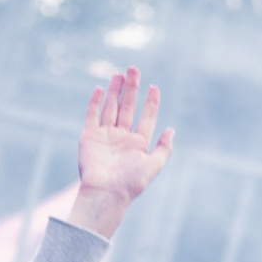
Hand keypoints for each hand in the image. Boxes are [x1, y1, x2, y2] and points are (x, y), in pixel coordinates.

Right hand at [66, 67, 173, 240]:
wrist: (106, 192)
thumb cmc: (131, 182)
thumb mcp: (154, 165)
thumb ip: (164, 148)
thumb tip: (172, 130)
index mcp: (138, 144)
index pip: (146, 117)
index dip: (151, 102)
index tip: (154, 87)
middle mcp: (122, 137)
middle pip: (128, 107)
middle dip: (132, 89)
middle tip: (134, 69)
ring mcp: (105, 136)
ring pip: (111, 107)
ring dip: (115, 91)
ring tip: (120, 74)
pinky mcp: (89, 137)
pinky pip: (92, 115)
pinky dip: (96, 102)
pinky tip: (101, 89)